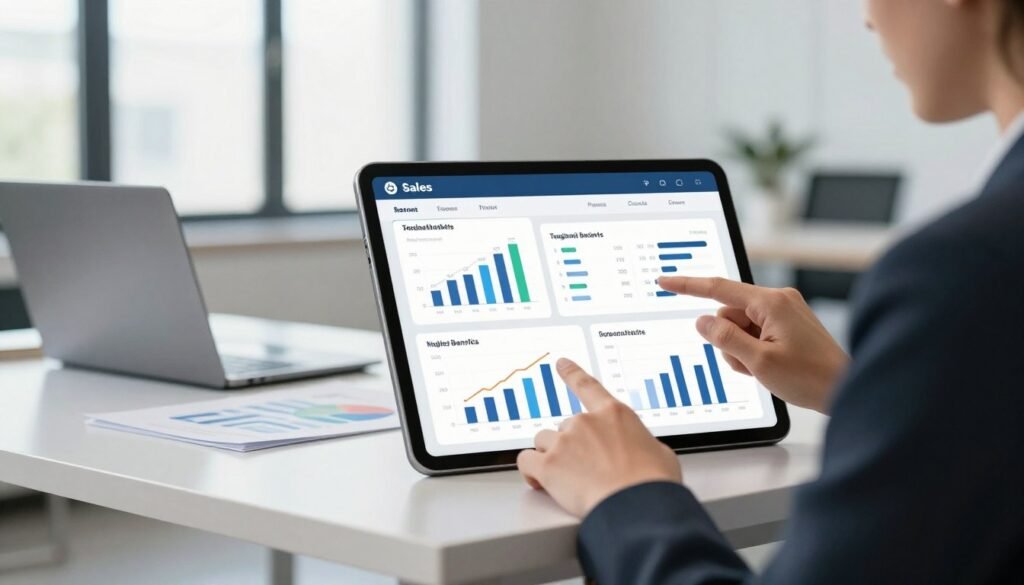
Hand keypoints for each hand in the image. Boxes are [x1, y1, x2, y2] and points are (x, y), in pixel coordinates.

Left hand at [517, 358, 681, 517]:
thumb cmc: (652, 483)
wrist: (637, 505)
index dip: (572, 373)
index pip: (587, 386)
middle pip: (564, 427)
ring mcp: (565, 442)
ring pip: (543, 442)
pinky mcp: (548, 465)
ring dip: (551, 457)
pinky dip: (530, 472)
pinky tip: (540, 482)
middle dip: (571, 447)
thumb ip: (639, 443)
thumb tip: (639, 451)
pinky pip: (526, 461)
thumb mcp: (658, 452)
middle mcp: (586, 422)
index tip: (561, 364)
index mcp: (614, 414)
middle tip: (586, 470)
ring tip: (568, 479)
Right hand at [659, 276, 848, 413]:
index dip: (687, 286)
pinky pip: (754, 332)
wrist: (845, 389)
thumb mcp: (758, 362)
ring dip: (741, 350)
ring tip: (763, 369)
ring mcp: (784, 312)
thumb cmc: (811, 377)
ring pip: (739, 327)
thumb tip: (703, 321)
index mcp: (771, 302)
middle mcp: (778, 300)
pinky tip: (770, 366)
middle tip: (749, 365)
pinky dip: (753, 350)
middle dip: (728, 341)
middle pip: (729, 314)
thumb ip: (725, 338)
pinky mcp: (787, 324)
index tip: (665, 281)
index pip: (718, 289)